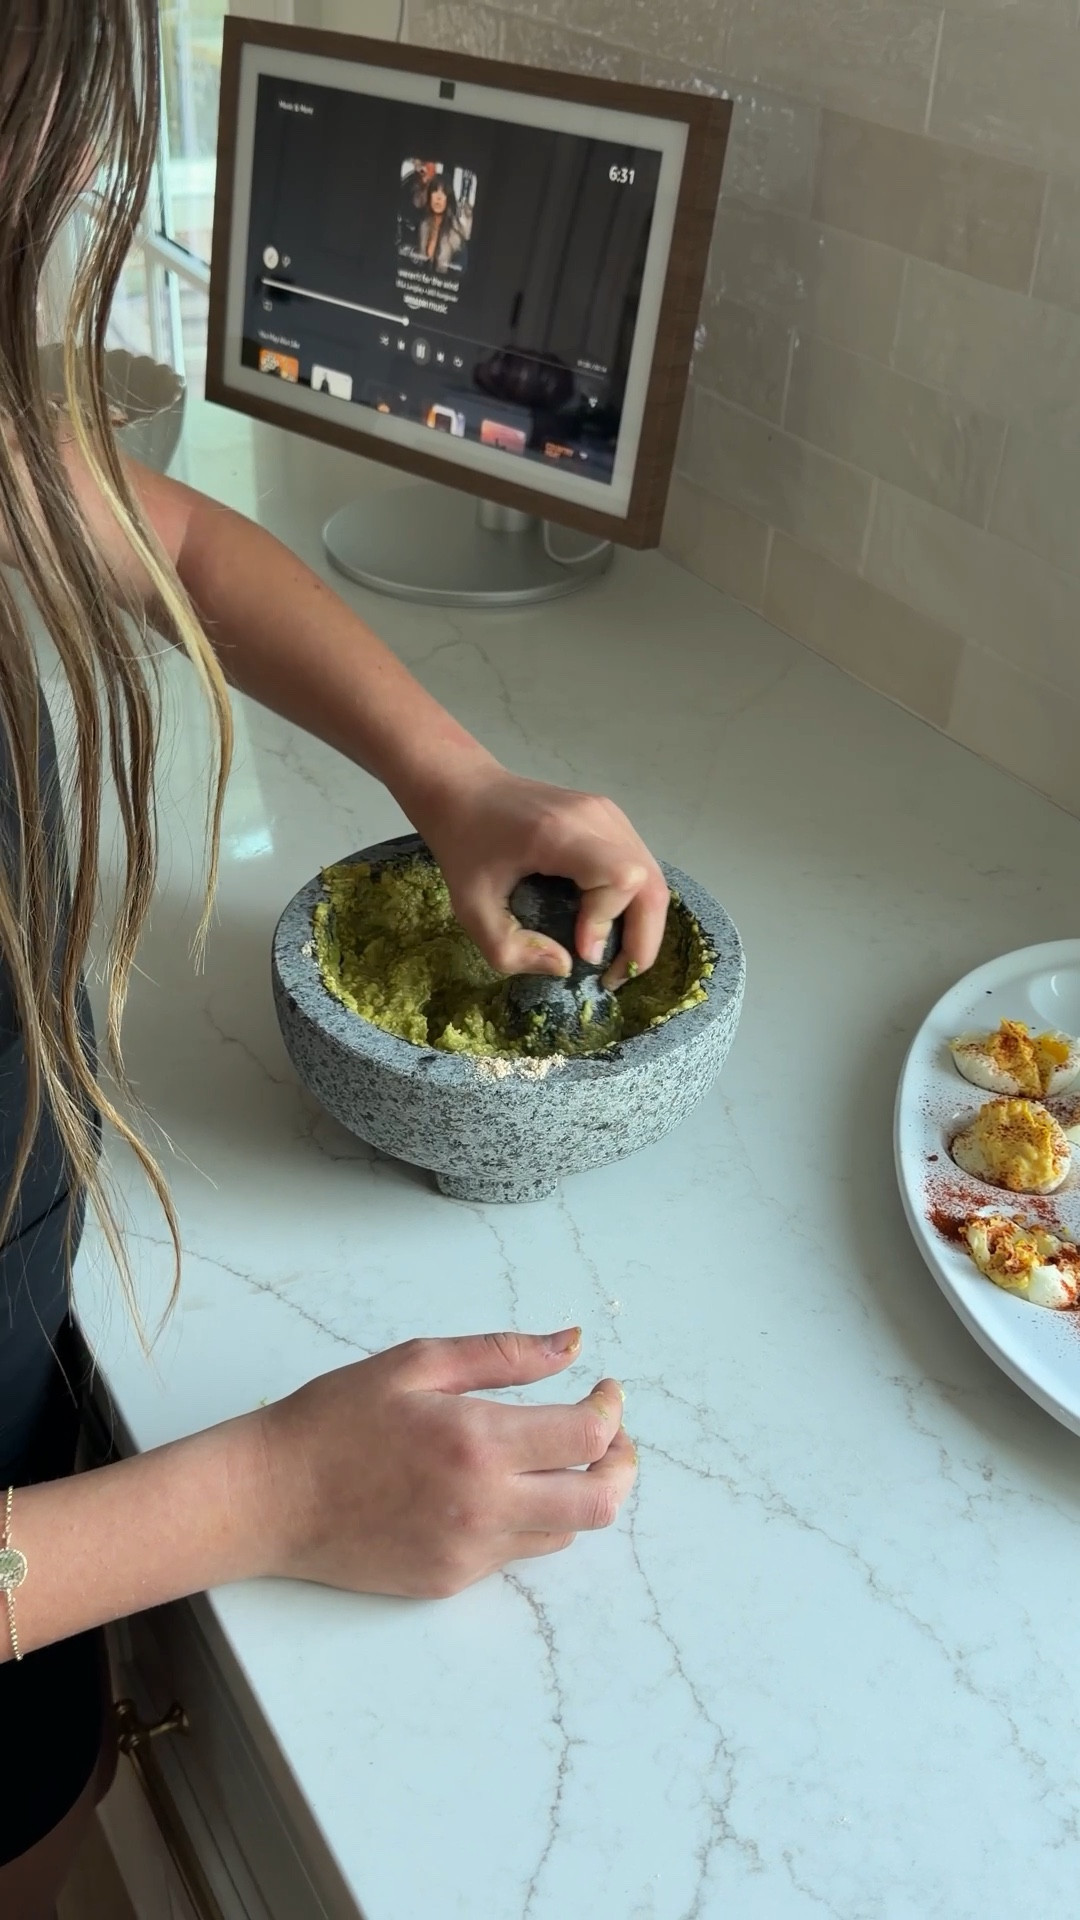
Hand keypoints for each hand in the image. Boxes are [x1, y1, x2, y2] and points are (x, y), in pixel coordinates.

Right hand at [257, 1330, 635, 1598]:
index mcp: (478, 1442)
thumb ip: (503, 1354)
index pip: (588, 1436)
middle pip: (600, 1502)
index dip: (611, 1410)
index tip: (603, 1388)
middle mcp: (484, 1506)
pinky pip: (516, 1553)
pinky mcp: (449, 1582)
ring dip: (577, 1493)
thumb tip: (572, 1343)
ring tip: (553, 1457)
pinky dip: (528, 1520)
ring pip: (564, 1534)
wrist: (270, 1496)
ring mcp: (469, 1553)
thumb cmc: (336, 1419)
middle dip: (621, 1465)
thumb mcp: (417, 1363)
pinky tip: (500, 1488)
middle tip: (609, 1436)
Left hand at [413, 762, 669, 987]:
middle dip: (641, 939)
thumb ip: (509, 949)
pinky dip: (635, 904)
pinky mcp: (612, 818)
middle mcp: (595, 818)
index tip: (580, 951)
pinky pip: (640, 866)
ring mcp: (609, 814)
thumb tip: (564, 968)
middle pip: (649, 882)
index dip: (608, 921)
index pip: (620, 876)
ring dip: (642, 925)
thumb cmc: (464, 845)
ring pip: (651, 877)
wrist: (465, 789)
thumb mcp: (470, 907)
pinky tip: (610, 928)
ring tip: (615, 959)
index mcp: (559, 834)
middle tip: (614, 977)